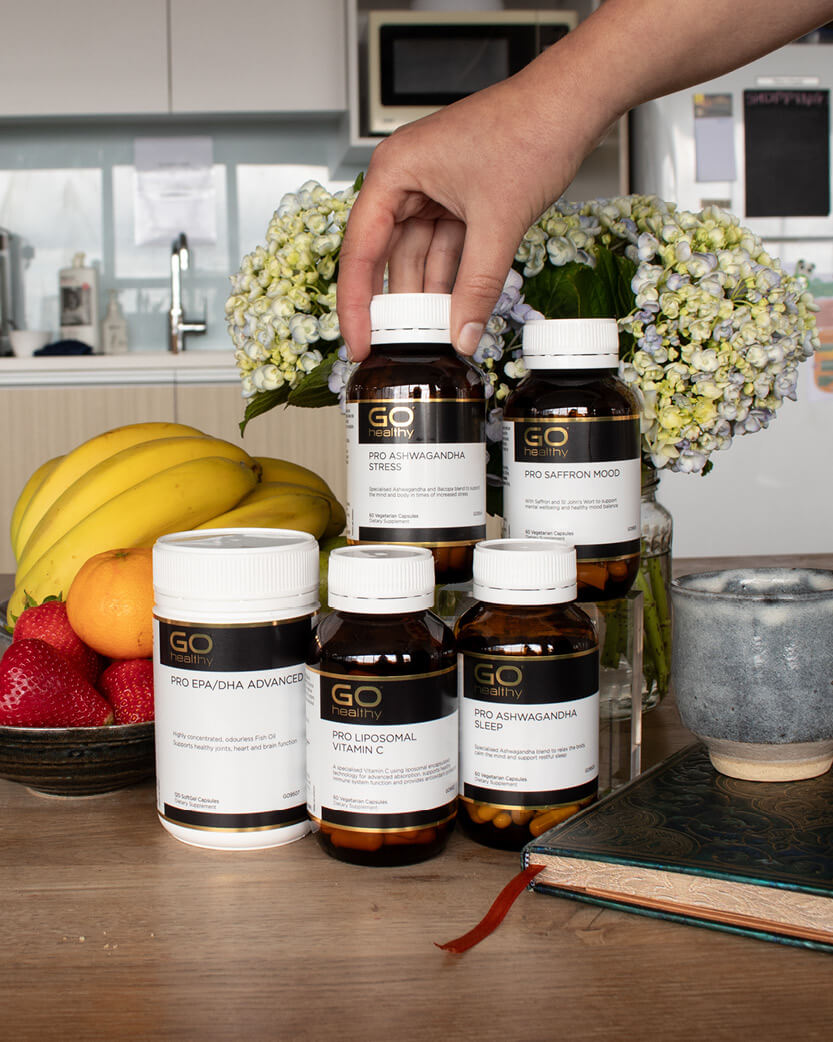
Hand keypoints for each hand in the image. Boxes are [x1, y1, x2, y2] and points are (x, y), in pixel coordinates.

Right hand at [336, 68, 598, 361]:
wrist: (574, 103)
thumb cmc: (531, 129)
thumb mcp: (498, 222)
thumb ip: (477, 286)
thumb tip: (463, 335)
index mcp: (394, 171)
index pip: (360, 251)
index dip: (356, 305)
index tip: (359, 344)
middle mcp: (405, 179)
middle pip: (385, 257)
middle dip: (395, 305)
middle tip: (393, 348)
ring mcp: (432, 189)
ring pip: (419, 256)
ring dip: (427, 296)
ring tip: (430, 338)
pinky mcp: (457, 199)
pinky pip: (445, 249)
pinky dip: (452, 279)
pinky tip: (454, 312)